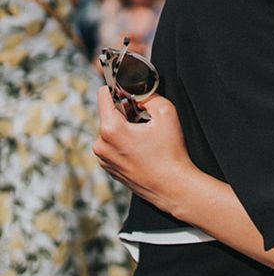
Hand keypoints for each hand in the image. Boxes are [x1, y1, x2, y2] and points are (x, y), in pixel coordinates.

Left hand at [93, 86, 192, 213]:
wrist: (172, 187)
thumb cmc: (170, 152)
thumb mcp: (166, 113)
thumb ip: (150, 96)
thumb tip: (139, 92)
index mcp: (110, 129)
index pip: (102, 95)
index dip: (118, 88)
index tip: (131, 92)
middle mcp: (100, 145)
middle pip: (108, 113)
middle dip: (126, 111)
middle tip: (146, 119)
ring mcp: (103, 159)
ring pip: (110, 130)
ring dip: (125, 127)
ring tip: (146, 136)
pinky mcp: (109, 168)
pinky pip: (112, 145)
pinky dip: (124, 141)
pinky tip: (143, 148)